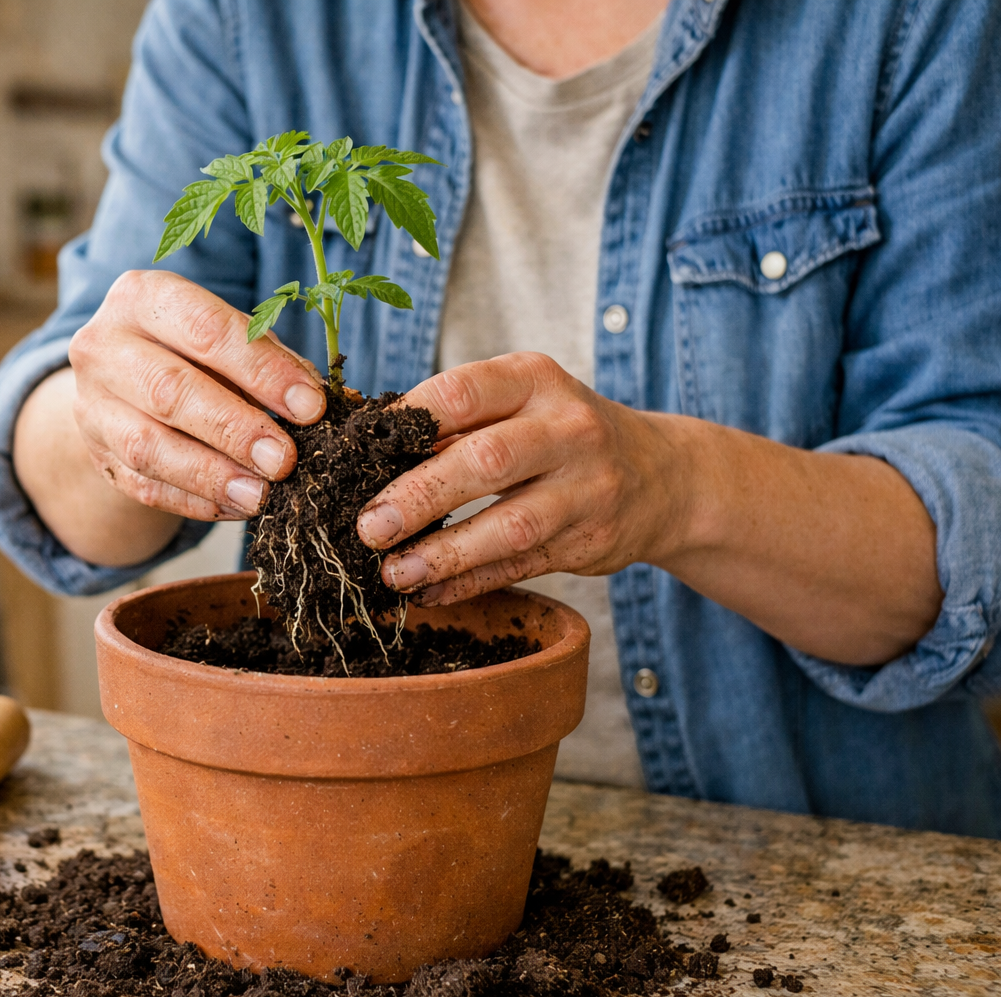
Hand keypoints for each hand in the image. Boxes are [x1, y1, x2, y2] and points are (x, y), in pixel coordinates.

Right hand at [67, 270, 328, 519]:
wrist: (122, 381)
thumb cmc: (194, 350)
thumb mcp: (229, 336)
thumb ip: (271, 360)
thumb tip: (325, 401)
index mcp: (144, 297)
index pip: (206, 330)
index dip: (262, 371)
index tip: (310, 406)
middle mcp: (103, 346)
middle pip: (169, 390)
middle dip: (235, 429)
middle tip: (285, 459)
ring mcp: (91, 404)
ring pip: (148, 446)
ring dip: (212, 475)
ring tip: (262, 495)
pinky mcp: (96, 455)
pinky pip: (144, 486)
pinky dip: (194, 501)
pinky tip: (236, 507)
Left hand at [354, 352, 688, 604]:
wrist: (663, 475)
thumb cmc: (558, 432)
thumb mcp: (521, 402)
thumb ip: (456, 422)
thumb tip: (361, 454)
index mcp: (534, 380)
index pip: (460, 392)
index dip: (403, 425)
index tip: (357, 456)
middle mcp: (568, 428)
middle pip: (484, 461)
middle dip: (417, 497)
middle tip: (367, 527)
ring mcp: (587, 487)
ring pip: (509, 525)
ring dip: (444, 554)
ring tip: (393, 572)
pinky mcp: (591, 541)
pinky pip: (521, 566)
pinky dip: (469, 583)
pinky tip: (429, 593)